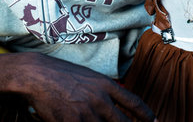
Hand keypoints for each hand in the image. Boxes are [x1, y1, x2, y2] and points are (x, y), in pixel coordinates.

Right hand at [22, 53, 154, 121]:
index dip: (146, 114)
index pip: (132, 102)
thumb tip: (113, 105)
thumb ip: (102, 91)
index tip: (154, 121)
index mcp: (105, 85)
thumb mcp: (88, 77)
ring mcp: (87, 113)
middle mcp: (100, 100)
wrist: (38, 75)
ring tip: (93, 120)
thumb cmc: (60, 74)